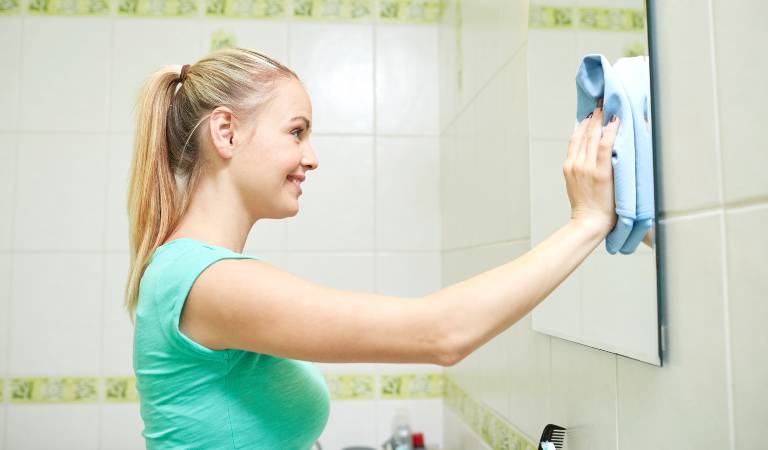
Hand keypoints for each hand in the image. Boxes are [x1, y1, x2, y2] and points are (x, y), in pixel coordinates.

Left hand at [564, 99, 619, 235]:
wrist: (589, 220)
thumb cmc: (610, 206)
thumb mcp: (620, 183)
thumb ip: (618, 161)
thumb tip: (620, 140)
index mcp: (601, 172)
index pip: (605, 142)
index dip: (611, 126)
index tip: (616, 114)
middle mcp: (584, 167)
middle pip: (591, 136)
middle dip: (598, 118)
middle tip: (604, 103)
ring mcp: (573, 167)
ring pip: (580, 137)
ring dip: (587, 122)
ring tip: (594, 111)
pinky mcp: (567, 168)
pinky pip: (573, 145)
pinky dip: (578, 133)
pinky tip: (583, 126)